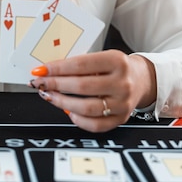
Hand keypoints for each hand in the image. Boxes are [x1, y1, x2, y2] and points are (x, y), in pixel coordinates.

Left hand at [29, 50, 156, 132]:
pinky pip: (95, 125)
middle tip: (40, 83)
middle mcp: (122, 83)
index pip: (80, 65)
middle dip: (55, 85)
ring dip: (62, 102)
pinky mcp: (121, 118)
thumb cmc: (116, 67)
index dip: (57, 68)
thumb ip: (79, 64)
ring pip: (86, 108)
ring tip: (49, 95)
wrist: (142, 79)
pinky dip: (77, 119)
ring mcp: (122, 103)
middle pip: (82, 86)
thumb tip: (49, 71)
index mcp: (116, 61)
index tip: (41, 70)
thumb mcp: (102, 57)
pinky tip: (68, 110)